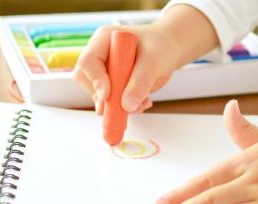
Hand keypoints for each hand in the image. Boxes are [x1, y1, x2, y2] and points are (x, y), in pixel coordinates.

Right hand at [73, 5, 218, 114]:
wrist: (170, 50)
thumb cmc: (161, 46)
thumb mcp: (153, 61)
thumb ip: (140, 82)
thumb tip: (127, 106)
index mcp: (104, 41)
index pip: (88, 62)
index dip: (95, 81)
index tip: (108, 96)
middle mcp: (100, 57)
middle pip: (87, 81)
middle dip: (105, 98)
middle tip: (123, 107)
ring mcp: (106, 73)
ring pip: (100, 96)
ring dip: (119, 106)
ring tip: (143, 102)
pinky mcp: (114, 87)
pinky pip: (113, 103)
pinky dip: (127, 108)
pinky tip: (143, 102)